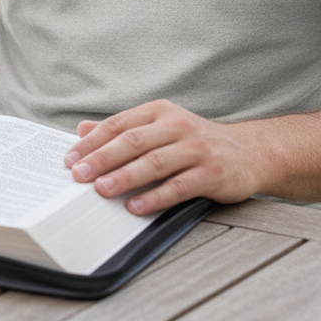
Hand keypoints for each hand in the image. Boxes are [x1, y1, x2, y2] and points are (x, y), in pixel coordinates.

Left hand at [63, 100, 263, 214]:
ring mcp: (196, 149)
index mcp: (160, 113)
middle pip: (132, 141)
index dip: (92, 141)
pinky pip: (178, 186)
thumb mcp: (160, 127)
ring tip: (101, 190)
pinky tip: (135, 207)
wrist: (250, 152)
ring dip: (124, 177)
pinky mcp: (212, 173)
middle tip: (78, 175)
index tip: (70, 157)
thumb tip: (82, 130)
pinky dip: (155, 197)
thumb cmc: (197, 141)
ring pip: (154, 162)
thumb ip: (123, 129)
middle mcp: (177, 126)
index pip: (118, 124)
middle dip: (101, 158)